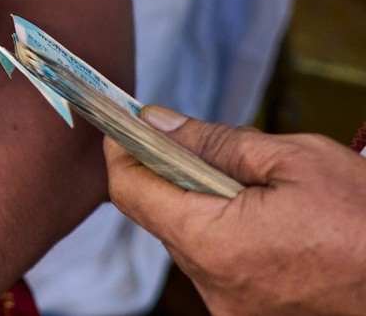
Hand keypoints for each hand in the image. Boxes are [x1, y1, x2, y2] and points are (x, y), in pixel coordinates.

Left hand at [104, 107, 365, 315]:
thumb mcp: (293, 159)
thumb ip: (213, 141)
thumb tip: (155, 122)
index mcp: (213, 243)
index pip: (130, 190)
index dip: (124, 150)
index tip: (129, 124)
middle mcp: (214, 286)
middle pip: (162, 215)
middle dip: (176, 175)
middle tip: (216, 150)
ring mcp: (235, 309)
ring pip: (193, 241)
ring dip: (210, 208)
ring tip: (265, 193)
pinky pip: (222, 266)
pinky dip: (234, 238)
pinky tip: (277, 225)